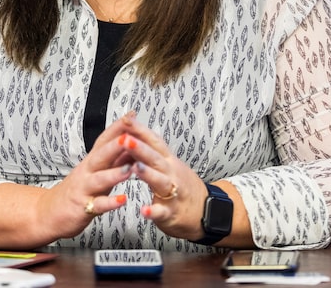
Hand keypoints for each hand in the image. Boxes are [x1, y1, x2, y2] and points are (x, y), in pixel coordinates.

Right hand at [34, 115, 136, 239]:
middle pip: (101, 155)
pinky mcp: (83, 207)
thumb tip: (133, 144)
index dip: (117, 127)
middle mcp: (87, 171)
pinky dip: (110, 203)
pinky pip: (98, 205)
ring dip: (114, 173)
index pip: (104, 140)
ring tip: (129, 168)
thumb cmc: (78, 191)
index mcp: (92, 161)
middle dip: (116, 144)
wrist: (49, 213)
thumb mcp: (96, 171)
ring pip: (99, 179)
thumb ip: (114, 159)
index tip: (132, 115)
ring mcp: (84, 189)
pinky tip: (122, 200)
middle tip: (130, 136)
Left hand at [116, 114, 207, 240]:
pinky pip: (162, 212)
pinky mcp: (171, 213)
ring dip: (148, 174)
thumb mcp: (169, 164)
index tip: (126, 119)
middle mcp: (171, 173)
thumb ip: (152, 152)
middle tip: (125, 139)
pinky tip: (144, 211)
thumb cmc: (182, 185)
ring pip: (160, 181)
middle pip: (155, 158)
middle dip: (139, 148)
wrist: (206, 210)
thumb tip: (133, 133)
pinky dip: (153, 211)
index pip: (154, 141)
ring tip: (135, 168)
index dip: (140, 130)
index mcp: (167, 160)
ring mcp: (173, 193)